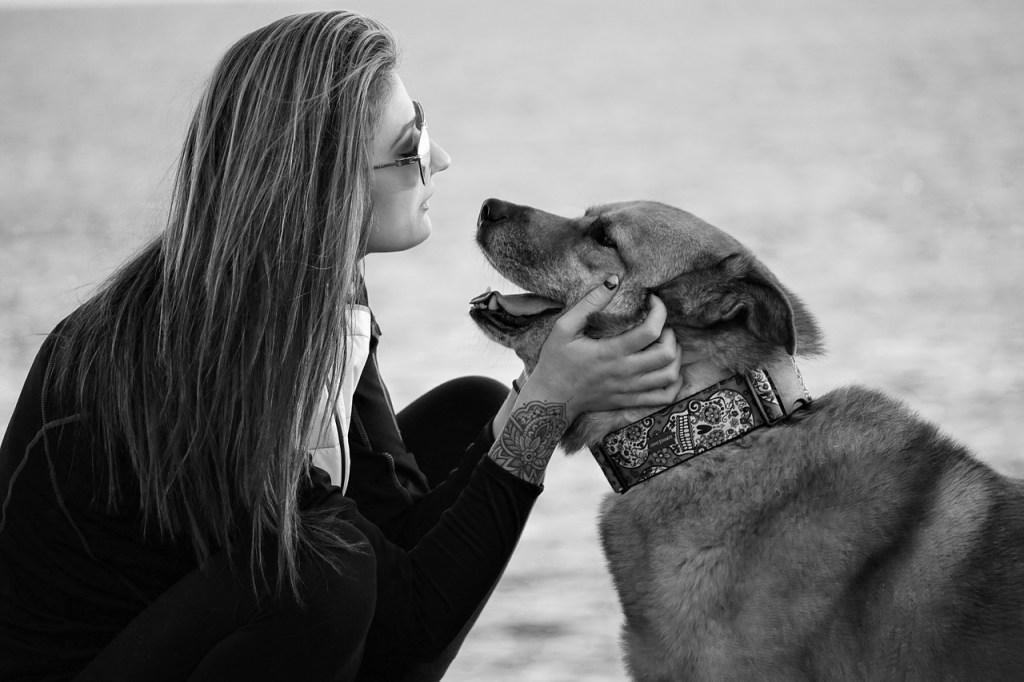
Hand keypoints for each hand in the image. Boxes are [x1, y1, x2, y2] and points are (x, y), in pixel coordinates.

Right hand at [523, 276, 681, 421]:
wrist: (552, 398)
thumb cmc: (556, 361)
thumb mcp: (564, 327)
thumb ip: (590, 302)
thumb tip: (614, 279)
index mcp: (611, 352)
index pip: (651, 331)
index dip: (659, 311)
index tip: (652, 301)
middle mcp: (625, 372)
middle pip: (667, 354)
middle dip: (670, 333)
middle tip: (660, 325)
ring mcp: (630, 389)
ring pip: (670, 376)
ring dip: (675, 357)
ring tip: (664, 345)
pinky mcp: (630, 401)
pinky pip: (664, 398)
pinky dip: (673, 384)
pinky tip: (667, 371)